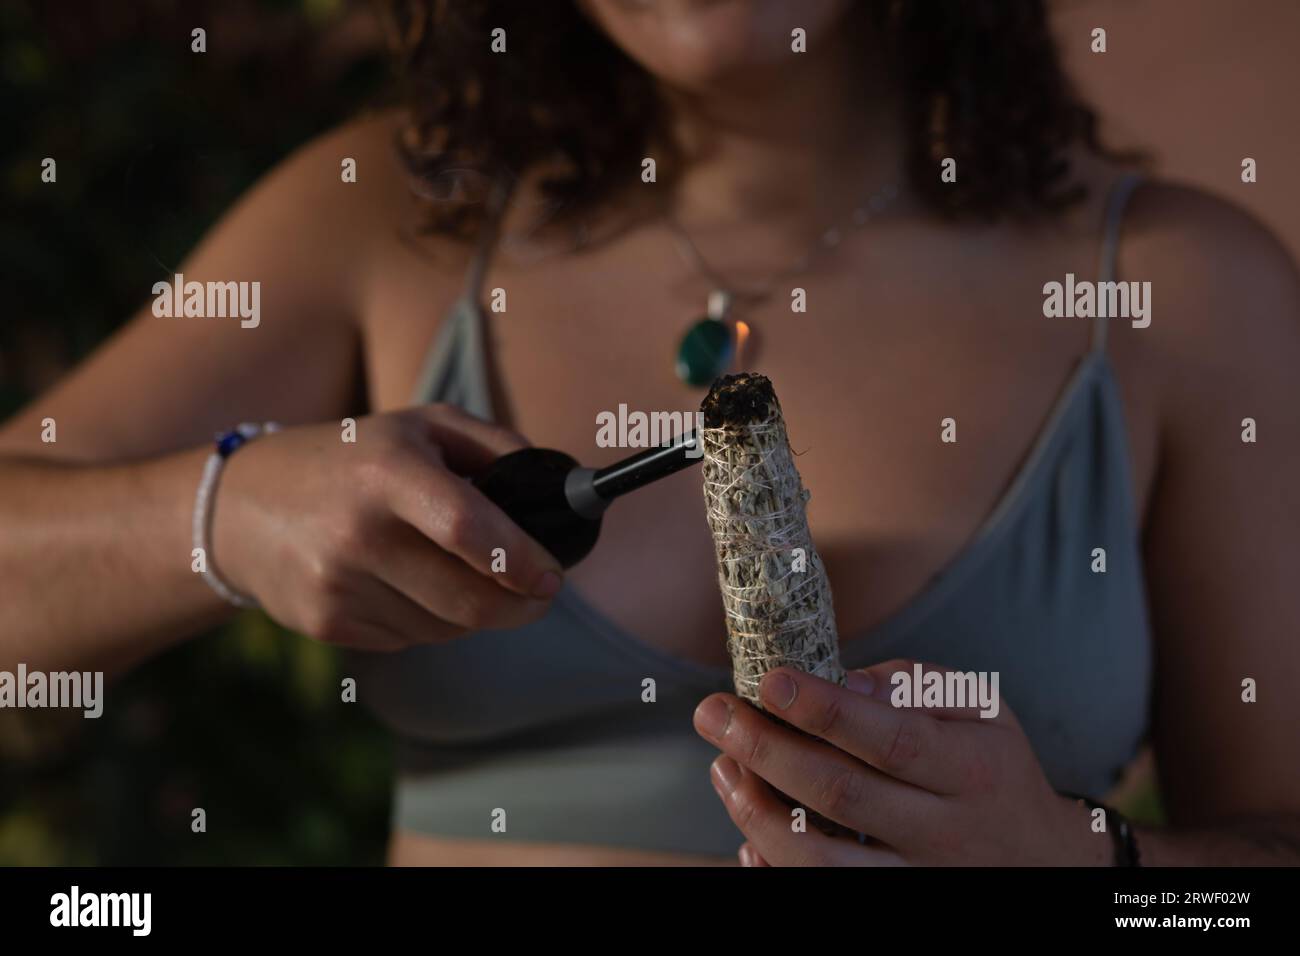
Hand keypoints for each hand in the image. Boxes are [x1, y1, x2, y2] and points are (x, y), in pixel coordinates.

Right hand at [212, 404, 564, 649]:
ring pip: (445, 628)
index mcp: (387, 471)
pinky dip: (428, 622)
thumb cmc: (351, 459)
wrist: (238, 508)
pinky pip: (409, 640)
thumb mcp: (421, 426)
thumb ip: (495, 447)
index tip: (552, 577)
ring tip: (457, 575)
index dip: (519, 560)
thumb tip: (558, 490)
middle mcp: (357, 531)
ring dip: (471, 612)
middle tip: (537, 596)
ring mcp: (337, 584)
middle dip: (518, 606)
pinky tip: (405, 585)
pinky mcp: (325, 623)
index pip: (466, 527)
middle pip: (466, 599)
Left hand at [693, 658, 1109, 865]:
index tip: (770, 681)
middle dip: (766, 749)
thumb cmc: (992, 767)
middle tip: (714, 713)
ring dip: (758, 813)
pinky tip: (747, 830)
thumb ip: (914, 685)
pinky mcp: (892, 903)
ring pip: (823, 860)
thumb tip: (842, 680)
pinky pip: (823, 893)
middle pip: (841, 794)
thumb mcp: (981, 710)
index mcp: (968, 769)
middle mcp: (944, 832)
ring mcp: (916, 878)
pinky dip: (775, 865)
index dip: (825, 710)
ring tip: (722, 768)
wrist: (1040, 859)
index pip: (889, 739)